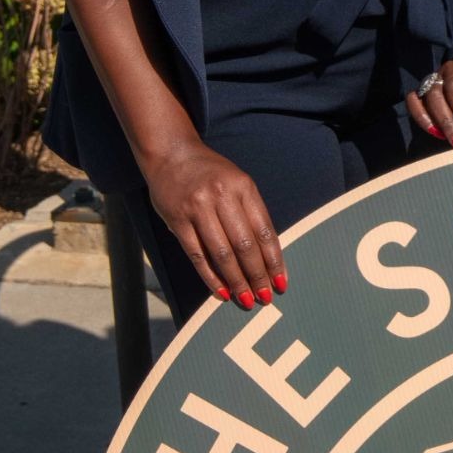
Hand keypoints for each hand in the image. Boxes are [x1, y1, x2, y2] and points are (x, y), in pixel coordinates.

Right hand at [142, 136, 285, 306]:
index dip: (274, 260)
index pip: (264, 231)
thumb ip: (250, 213)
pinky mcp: (177, 220)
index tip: (281, 282)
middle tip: (265, 297)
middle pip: (245, 246)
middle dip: (257, 276)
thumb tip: (266, 256)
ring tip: (246, 299)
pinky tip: (221, 292)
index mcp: (243, 187)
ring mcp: (198, 208)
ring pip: (222, 254)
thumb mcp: (237, 183)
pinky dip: (210, 276)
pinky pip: (197, 255)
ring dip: (236, 281)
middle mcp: (222, 196)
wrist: (171, 153)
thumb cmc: (211, 173)